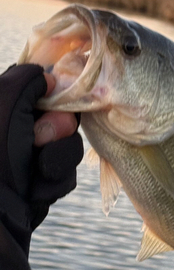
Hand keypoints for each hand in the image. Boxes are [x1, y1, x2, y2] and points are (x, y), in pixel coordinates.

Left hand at [0, 64, 83, 229]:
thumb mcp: (5, 103)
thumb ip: (25, 79)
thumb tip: (48, 78)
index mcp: (6, 112)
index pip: (44, 92)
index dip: (56, 97)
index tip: (53, 104)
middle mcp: (18, 133)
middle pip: (63, 119)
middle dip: (57, 131)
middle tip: (38, 139)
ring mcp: (30, 159)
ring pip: (70, 148)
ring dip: (57, 160)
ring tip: (35, 172)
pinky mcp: (41, 183)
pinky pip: (66, 175)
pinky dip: (52, 183)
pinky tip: (32, 191)